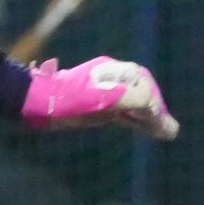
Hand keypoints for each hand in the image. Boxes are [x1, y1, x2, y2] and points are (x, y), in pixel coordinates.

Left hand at [21, 58, 178, 139]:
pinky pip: (121, 113)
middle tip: (169, 130)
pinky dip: (136, 121)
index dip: (154, 99)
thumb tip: (157, 111)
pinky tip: (145, 130)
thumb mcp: (103, 100)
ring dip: (148, 118)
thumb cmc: (66, 100)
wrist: (34, 102)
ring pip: (131, 105)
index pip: (142, 82)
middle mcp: (108, 79)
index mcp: (111, 71)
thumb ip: (133, 100)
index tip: (160, 119)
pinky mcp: (93, 106)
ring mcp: (101, 93)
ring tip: (166, 133)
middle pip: (140, 92)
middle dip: (155, 110)